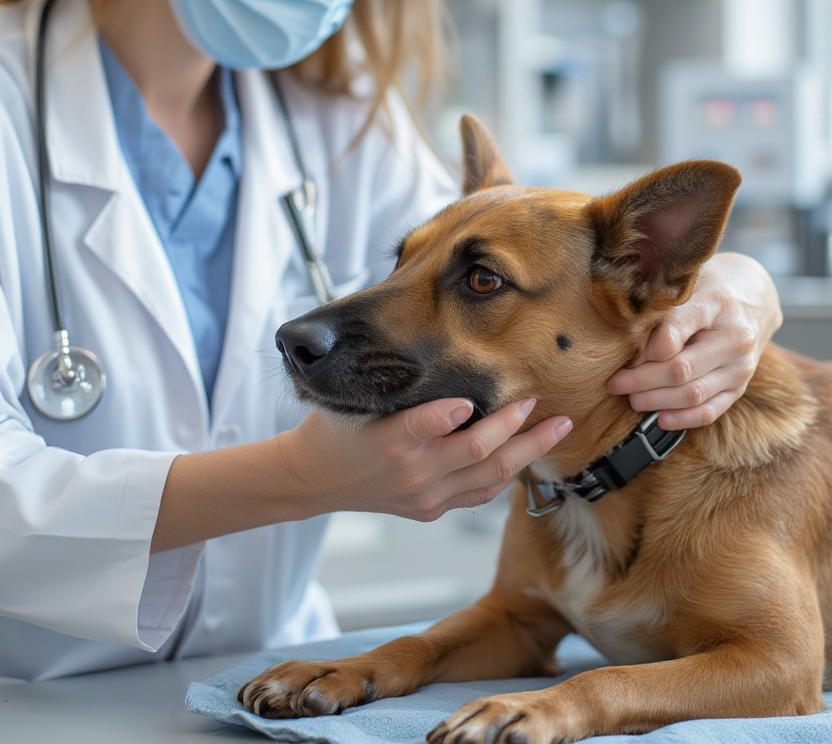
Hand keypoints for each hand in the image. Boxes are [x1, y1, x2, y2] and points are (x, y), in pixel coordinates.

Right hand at [276, 396, 572, 520]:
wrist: (314, 478)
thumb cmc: (336, 429)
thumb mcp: (353, 400)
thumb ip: (395, 387)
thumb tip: (438, 361)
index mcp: (389, 440)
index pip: (429, 423)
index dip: (454, 412)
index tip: (472, 399)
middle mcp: (413, 472)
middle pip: (478, 451)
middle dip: (515, 426)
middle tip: (538, 402)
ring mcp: (425, 496)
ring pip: (490, 475)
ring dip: (528, 451)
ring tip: (557, 428)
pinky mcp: (431, 510)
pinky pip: (480, 494)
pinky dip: (506, 474)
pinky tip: (527, 454)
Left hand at [606, 252, 782, 430]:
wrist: (756, 296)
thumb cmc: (709, 286)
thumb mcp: (687, 281)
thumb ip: (662, 304)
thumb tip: (630, 335)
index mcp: (717, 303)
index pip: (677, 330)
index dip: (647, 348)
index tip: (622, 355)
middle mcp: (735, 338)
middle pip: (681, 369)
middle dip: (641, 380)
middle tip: (614, 383)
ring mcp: (741, 366)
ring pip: (694, 394)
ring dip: (657, 401)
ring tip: (631, 398)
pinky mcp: (741, 385)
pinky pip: (713, 410)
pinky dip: (685, 418)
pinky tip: (660, 419)